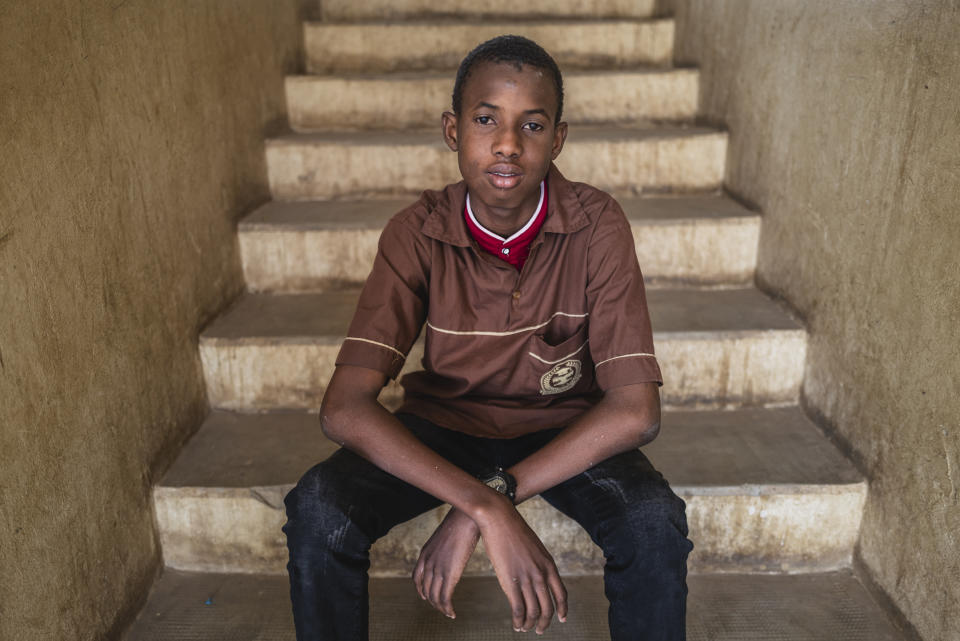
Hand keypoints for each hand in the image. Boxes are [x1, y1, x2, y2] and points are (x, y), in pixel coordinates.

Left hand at [412, 507, 479, 618]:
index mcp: (425, 553)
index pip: (417, 578)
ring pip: (435, 596)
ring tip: (448, 613)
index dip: (421, 590)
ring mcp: (438, 569)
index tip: (426, 596)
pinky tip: (452, 613)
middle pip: (426, 590)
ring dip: (441, 608)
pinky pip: (445, 598)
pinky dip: (447, 608)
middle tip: (442, 607)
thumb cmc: (461, 522)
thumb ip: (445, 546)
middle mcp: (428, 563)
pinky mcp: (449, 574)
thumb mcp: (446, 535)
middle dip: (433, 601)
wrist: (466, 517)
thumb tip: (453, 548)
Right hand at [476, 496, 567, 633]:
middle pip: (548, 608)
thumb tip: (536, 575)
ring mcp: (526, 578)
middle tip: (540, 630)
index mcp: (549, 565)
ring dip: (530, 624)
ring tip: (525, 629)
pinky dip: (518, 621)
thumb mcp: (533, 546)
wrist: (499, 518)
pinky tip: (516, 624)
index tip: (561, 619)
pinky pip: (518, 609)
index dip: (562, 610)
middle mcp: (541, 574)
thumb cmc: (513, 530)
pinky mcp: (510, 581)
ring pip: (533, 611)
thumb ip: (538, 562)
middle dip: (545, 622)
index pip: (561, 594)